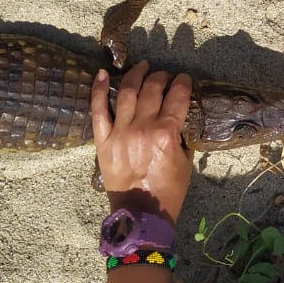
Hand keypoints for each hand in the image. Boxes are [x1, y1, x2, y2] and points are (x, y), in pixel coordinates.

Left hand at [91, 61, 192, 226]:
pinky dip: (100, 89)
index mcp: (167, 133)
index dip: (183, 82)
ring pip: (127, 92)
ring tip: (142, 67)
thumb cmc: (168, 191)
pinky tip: (104, 73)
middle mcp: (143, 127)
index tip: (184, 79)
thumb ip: (181, 136)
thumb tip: (178, 118)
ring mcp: (120, 132)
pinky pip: (98, 109)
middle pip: (153, 88)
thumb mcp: (185, 162)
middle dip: (161, 76)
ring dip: (136, 74)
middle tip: (164, 75)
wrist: (141, 215)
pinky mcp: (103, 140)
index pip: (178, 96)